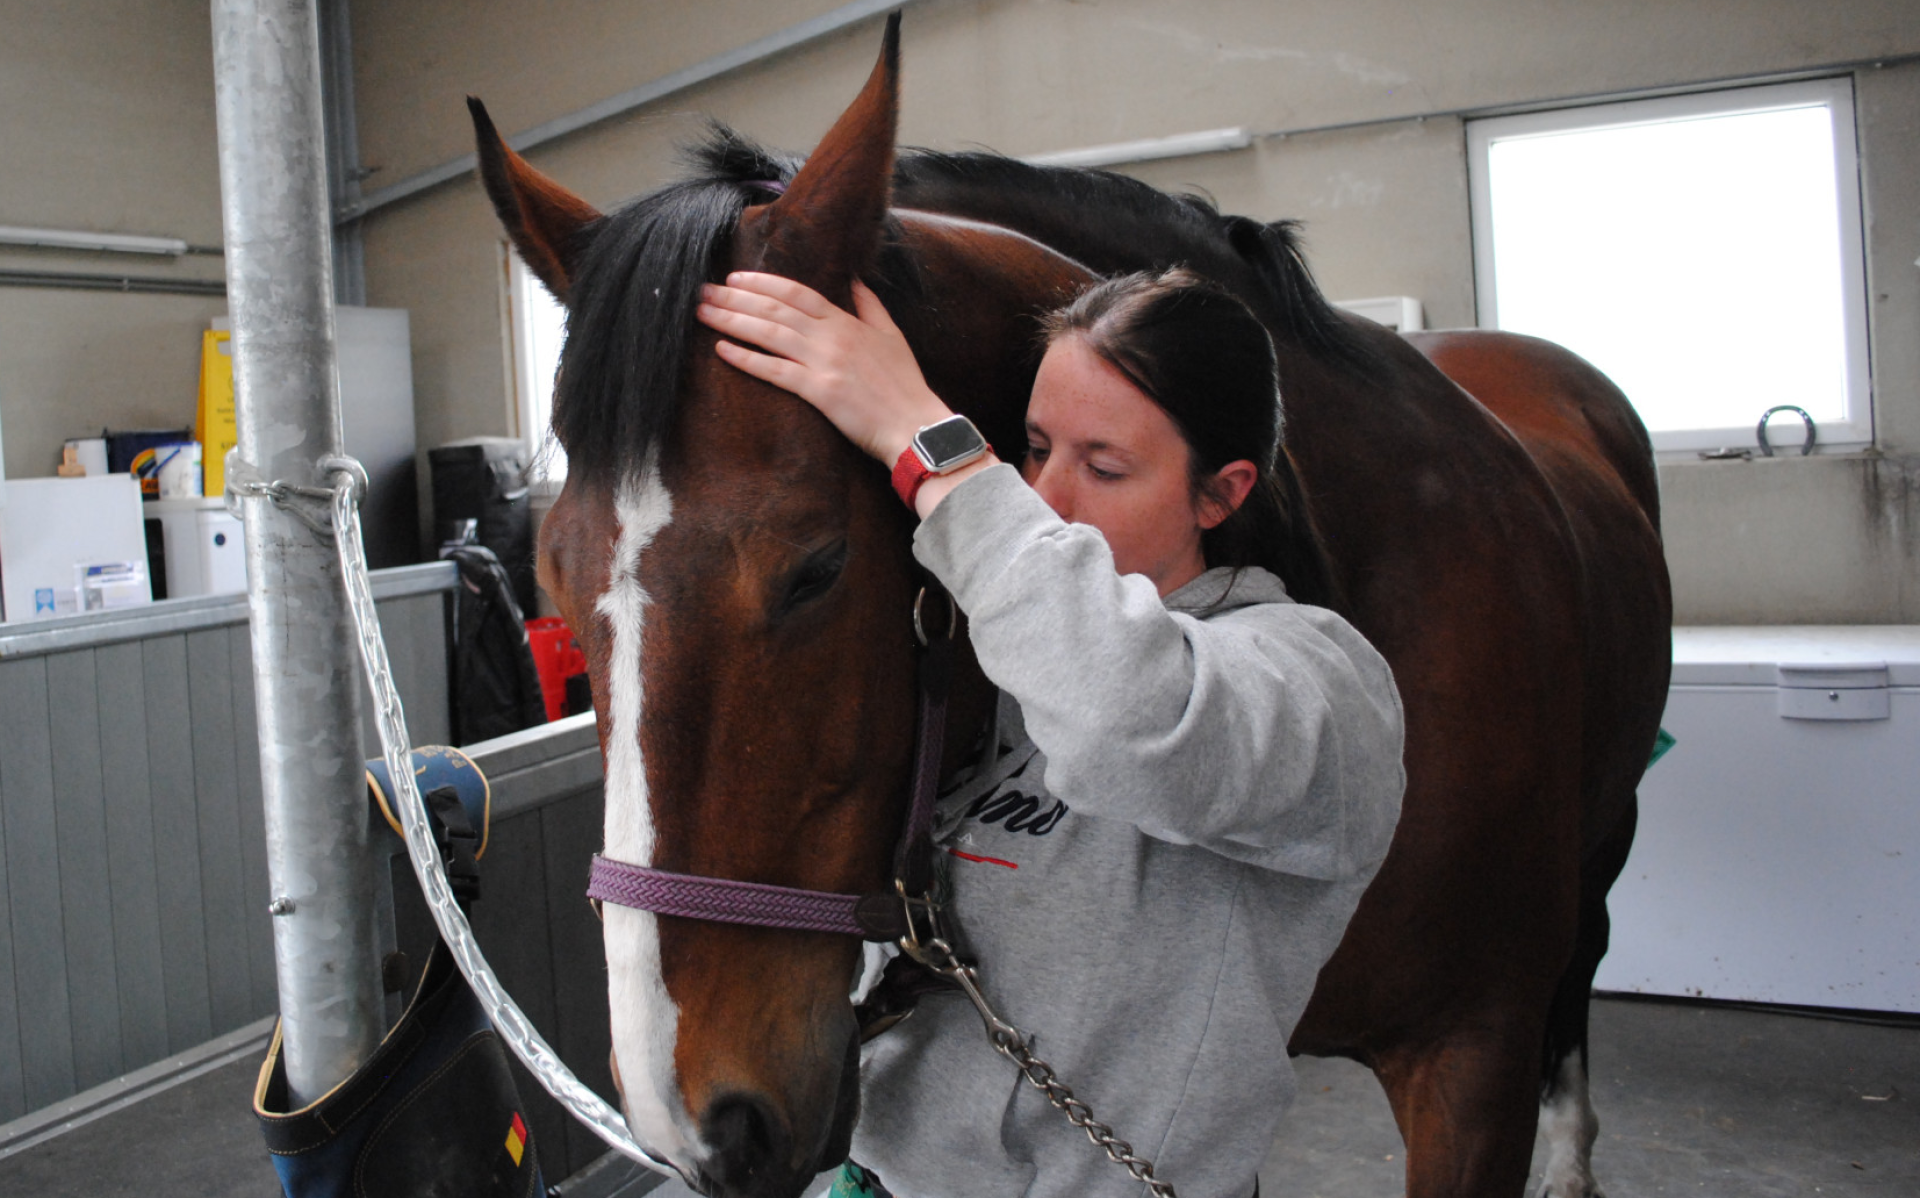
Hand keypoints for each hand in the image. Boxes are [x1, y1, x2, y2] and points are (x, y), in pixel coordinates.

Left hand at [696, 273, 950, 465]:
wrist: (916, 425)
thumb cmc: (905, 385)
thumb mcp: (892, 336)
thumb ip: (870, 306)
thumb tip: (855, 281)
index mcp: (847, 322)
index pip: (797, 293)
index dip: (764, 282)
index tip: (735, 278)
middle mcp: (832, 336)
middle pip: (775, 309)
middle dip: (735, 298)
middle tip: (703, 291)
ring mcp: (825, 363)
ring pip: (770, 334)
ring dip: (732, 321)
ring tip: (703, 314)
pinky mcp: (820, 391)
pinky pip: (776, 371)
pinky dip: (747, 359)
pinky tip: (723, 350)